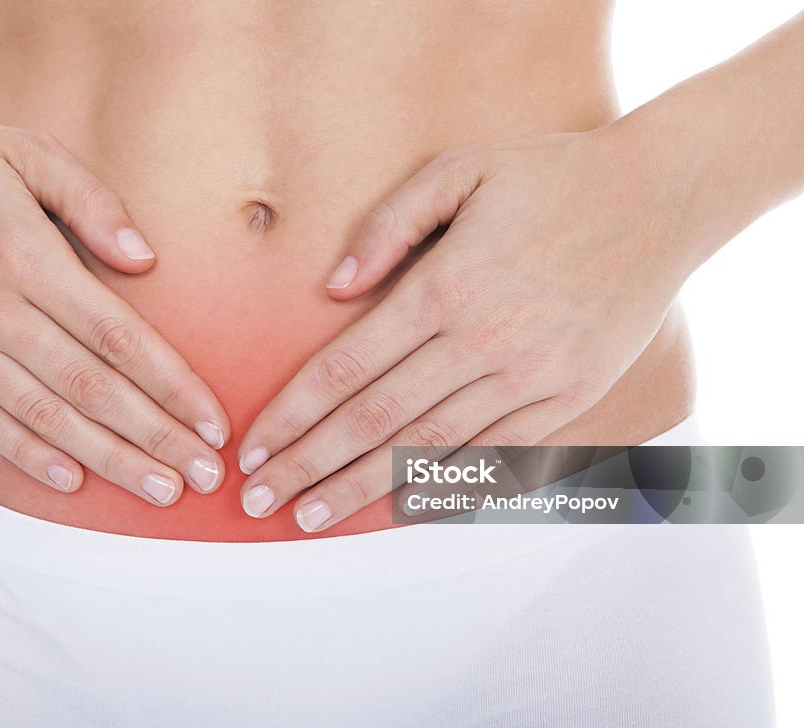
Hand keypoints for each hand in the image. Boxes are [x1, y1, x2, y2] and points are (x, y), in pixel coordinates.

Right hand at [0, 110, 227, 502]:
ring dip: (108, 460)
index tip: (214, 424)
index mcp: (24, 255)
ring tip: (160, 490)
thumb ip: (93, 202)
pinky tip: (73, 483)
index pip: (118, 337)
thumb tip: (147, 261)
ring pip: (44, 416)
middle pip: (91, 388)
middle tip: (204, 477)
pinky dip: (29, 455)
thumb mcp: (29, 152)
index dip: (173, 386)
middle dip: (156, 438)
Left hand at [237, 127, 694, 531]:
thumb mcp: (462, 168)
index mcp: (448, 284)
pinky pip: (495, 457)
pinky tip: (400, 509)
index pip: (347, 367)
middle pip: (377, 419)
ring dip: (363, 487)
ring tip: (312, 517)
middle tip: (261, 500)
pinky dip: (443, 487)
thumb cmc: (552, 175)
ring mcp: (532, 376)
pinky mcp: (569, 397)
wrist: (662, 196)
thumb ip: (389, 225)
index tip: (254, 446)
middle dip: (311, 465)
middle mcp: (485, 339)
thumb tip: (332, 288)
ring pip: (430, 449)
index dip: (294, 413)